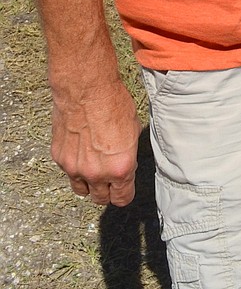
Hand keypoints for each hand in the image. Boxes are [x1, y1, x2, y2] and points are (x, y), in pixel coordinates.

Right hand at [50, 78, 141, 205]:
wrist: (85, 89)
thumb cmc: (113, 103)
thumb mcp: (133, 131)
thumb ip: (127, 156)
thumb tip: (124, 165)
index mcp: (120, 168)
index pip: (122, 199)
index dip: (124, 193)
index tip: (123, 189)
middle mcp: (96, 173)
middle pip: (100, 199)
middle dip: (106, 191)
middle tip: (109, 178)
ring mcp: (75, 168)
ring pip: (81, 190)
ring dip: (89, 183)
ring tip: (94, 166)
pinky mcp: (59, 158)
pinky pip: (68, 171)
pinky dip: (74, 165)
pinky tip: (80, 148)